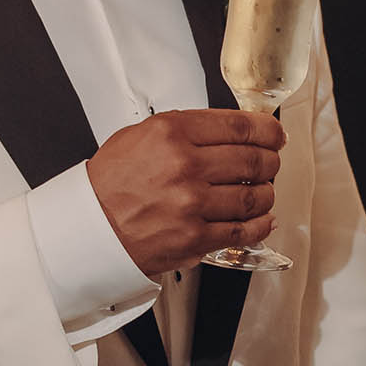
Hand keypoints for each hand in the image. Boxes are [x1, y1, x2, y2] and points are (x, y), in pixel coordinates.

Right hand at [87, 110, 284, 273]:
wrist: (90, 226)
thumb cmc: (111, 182)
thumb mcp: (142, 135)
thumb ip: (187, 129)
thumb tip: (232, 130)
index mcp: (172, 133)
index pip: (240, 126)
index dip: (268, 130)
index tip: (275, 135)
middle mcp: (185, 167)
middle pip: (253, 159)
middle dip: (270, 161)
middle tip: (270, 163)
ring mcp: (192, 205)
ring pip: (254, 196)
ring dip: (266, 193)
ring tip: (262, 191)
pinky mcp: (195, 239)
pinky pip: (243, 231)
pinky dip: (261, 225)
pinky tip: (262, 219)